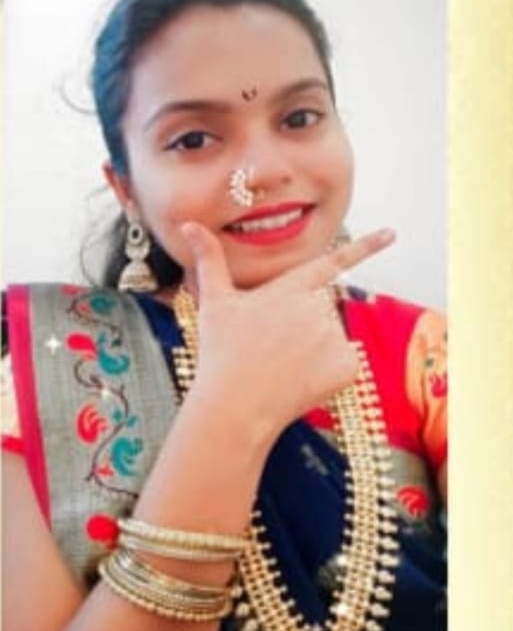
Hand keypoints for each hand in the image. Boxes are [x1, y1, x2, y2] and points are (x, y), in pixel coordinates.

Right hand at [179, 222, 394, 446]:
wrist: (235, 405)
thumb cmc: (222, 353)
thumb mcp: (214, 302)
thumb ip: (209, 259)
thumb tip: (188, 225)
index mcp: (290, 288)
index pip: (332, 261)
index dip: (365, 246)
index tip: (392, 233)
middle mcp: (317, 306)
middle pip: (322, 309)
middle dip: (302, 324)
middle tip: (272, 346)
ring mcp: (334, 337)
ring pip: (332, 337)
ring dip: (314, 349)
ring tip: (281, 365)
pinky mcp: (347, 367)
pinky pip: (345, 364)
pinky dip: (329, 374)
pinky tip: (301, 381)